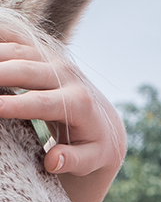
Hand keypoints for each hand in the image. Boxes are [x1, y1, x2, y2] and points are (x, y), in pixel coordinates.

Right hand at [0, 32, 125, 201]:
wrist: (104, 121)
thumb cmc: (93, 145)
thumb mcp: (92, 159)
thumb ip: (75, 161)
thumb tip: (54, 161)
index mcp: (80, 103)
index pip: (42, 103)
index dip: (15, 105)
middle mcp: (68, 76)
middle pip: (25, 70)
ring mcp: (54, 60)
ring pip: (17, 51)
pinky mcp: (43, 52)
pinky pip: (15, 40)